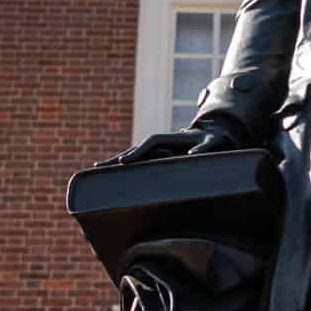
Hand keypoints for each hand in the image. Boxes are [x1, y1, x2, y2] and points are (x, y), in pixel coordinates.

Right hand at [94, 115, 245, 167]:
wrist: (213, 135)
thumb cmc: (213, 140)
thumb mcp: (212, 143)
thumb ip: (204, 148)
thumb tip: (192, 152)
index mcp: (170, 138)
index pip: (150, 143)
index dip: (136, 152)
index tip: (124, 162)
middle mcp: (160, 143)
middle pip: (134, 150)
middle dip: (116, 158)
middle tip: (97, 167)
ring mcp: (157, 150)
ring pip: (133, 156)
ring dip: (116, 163)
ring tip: (97, 170)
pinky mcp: (157, 158)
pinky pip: (139, 163)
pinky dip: (125, 167)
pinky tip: (112, 175)